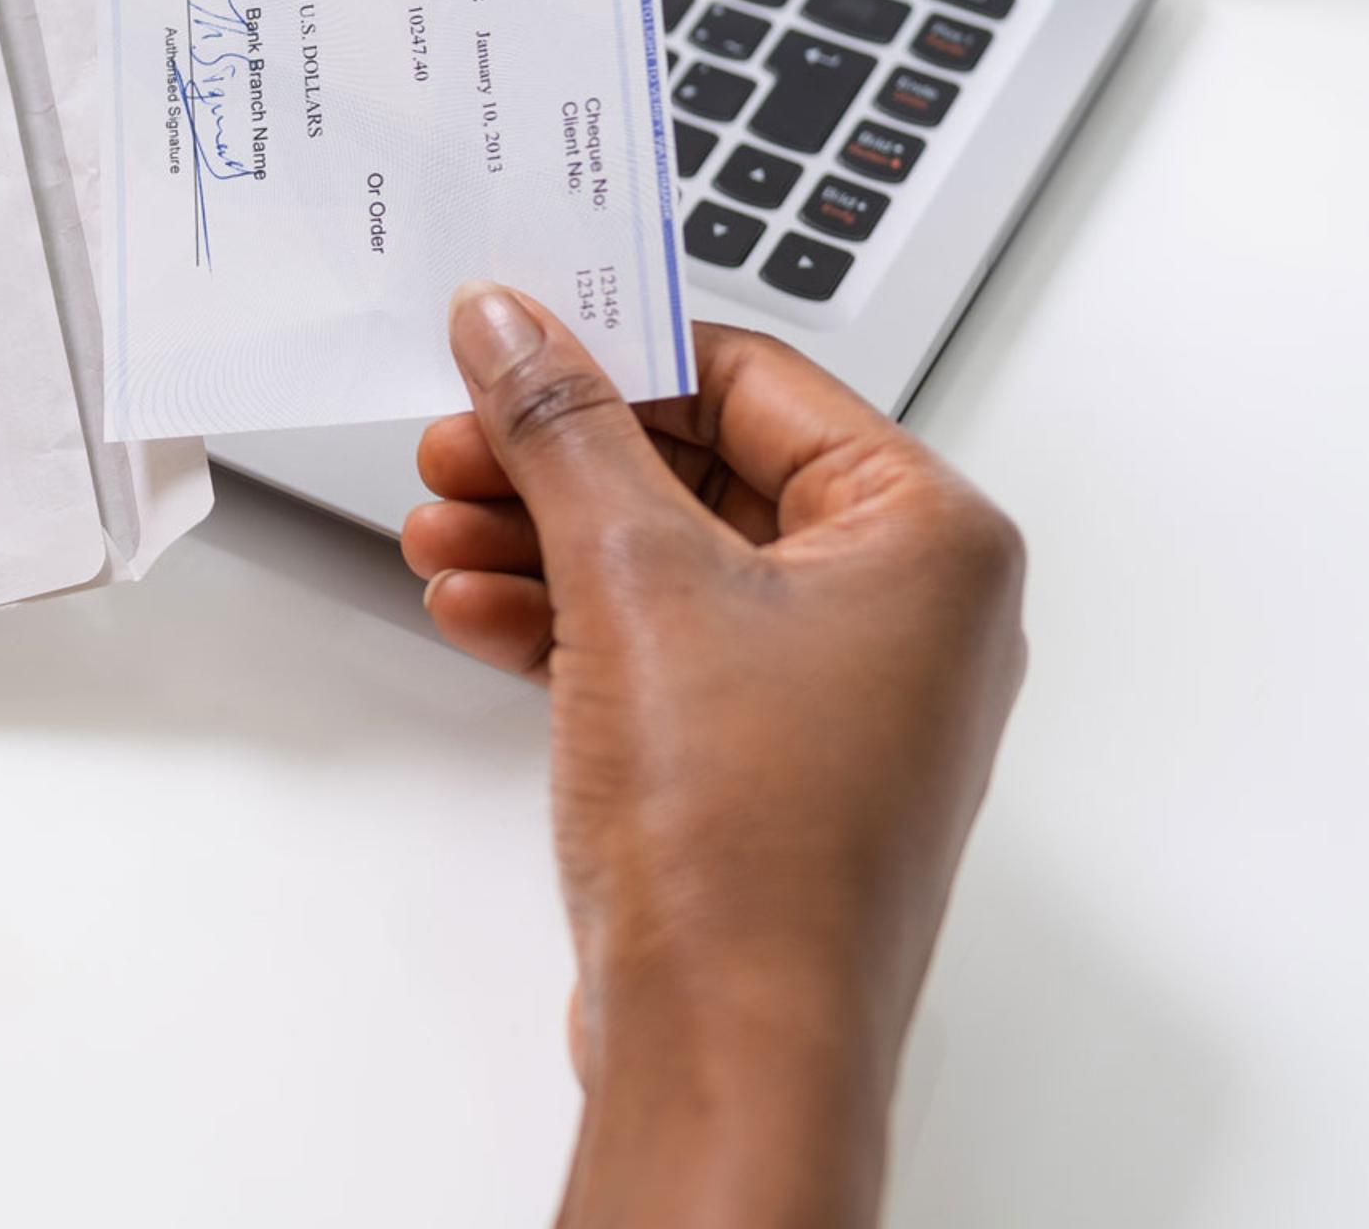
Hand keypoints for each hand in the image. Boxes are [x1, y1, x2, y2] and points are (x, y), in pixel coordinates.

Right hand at [404, 286, 1024, 1228]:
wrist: (732, 1043)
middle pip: (703, 468)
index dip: (614, 353)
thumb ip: (562, 427)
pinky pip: (662, 646)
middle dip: (556, 460)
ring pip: (668, 561)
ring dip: (542, 538)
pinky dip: (566, 620)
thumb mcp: (632, 576)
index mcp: (929, 536)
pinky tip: (477, 611)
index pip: (753, 377)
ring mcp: (839, 692)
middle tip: (451, 446)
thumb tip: (516, 326)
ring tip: (438, 535)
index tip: (506, 341)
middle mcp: (906, 607)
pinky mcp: (768, 760)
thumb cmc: (750, 841)